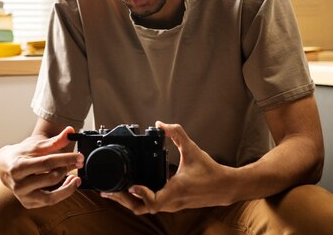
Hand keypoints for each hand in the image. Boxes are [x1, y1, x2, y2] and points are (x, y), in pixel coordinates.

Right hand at [0, 126, 83, 208]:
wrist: (5, 166)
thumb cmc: (21, 154)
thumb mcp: (36, 145)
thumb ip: (54, 140)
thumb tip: (70, 131)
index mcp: (19, 166)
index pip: (47, 163)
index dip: (66, 159)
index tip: (80, 157)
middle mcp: (19, 184)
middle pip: (50, 178)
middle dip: (66, 170)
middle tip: (75, 163)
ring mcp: (23, 196)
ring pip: (51, 197)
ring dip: (67, 188)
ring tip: (75, 178)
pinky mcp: (28, 203)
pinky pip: (49, 201)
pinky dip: (61, 194)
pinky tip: (67, 184)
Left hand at [101, 121, 234, 214]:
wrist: (224, 188)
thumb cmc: (210, 171)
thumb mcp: (193, 149)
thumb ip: (177, 134)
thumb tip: (161, 124)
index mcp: (175, 190)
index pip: (154, 201)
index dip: (141, 195)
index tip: (131, 185)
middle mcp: (171, 201)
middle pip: (140, 208)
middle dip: (123, 200)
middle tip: (108, 189)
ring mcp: (170, 205)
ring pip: (143, 210)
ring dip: (127, 202)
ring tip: (112, 192)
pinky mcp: (170, 205)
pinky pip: (148, 206)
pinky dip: (136, 200)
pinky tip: (128, 192)